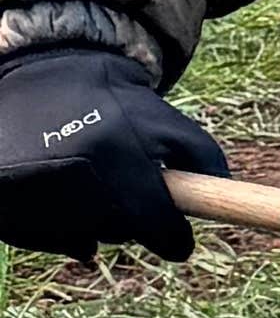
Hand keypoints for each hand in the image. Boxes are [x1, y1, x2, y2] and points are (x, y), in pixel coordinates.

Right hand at [0, 47, 224, 263]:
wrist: (38, 76)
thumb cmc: (111, 102)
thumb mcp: (165, 119)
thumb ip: (204, 155)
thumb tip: (221, 199)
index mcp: (112, 151)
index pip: (154, 222)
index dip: (173, 238)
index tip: (178, 240)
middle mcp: (66, 173)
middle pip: (118, 232)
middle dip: (131, 220)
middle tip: (125, 189)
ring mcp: (28, 189)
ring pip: (82, 237)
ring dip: (95, 221)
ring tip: (89, 179)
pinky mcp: (3, 201)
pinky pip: (45, 237)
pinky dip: (59, 227)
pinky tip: (60, 194)